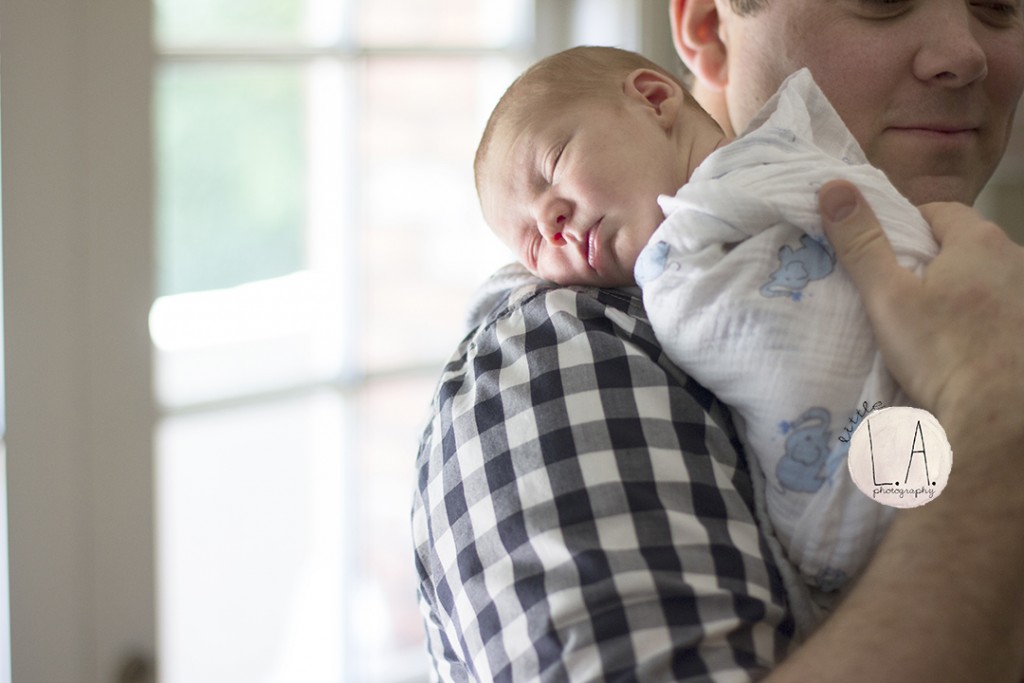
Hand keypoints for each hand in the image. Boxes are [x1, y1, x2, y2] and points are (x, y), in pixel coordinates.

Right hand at [818, 179, 1023, 447]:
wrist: (997, 416)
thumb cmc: (940, 349)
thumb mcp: (887, 295)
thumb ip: (861, 242)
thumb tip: (832, 186)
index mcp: (980, 240)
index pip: (936, 211)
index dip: (903, 227)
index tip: (880, 256)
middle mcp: (1016, 259)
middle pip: (962, 245)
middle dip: (931, 261)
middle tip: (896, 292)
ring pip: (984, 280)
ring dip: (958, 291)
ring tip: (927, 325)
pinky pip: (1000, 311)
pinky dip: (979, 321)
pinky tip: (960, 348)